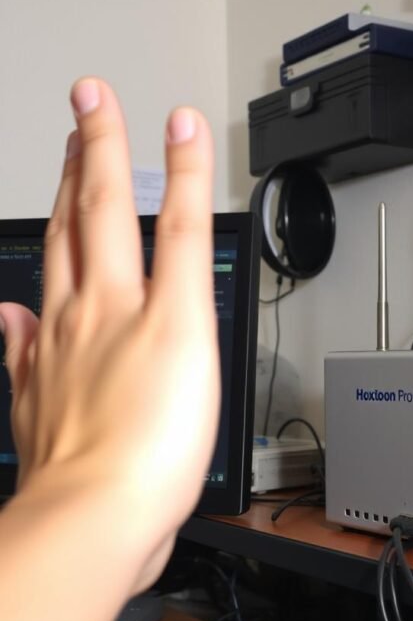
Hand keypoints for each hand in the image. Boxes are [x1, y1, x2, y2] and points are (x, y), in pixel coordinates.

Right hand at [0, 78, 219, 590]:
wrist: (93, 516)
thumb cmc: (73, 487)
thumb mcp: (30, 417)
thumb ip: (20, 361)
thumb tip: (6, 323)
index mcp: (56, 341)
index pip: (58, 261)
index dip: (59, 212)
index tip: (64, 185)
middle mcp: (82, 313)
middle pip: (75, 220)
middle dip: (76, 160)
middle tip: (81, 114)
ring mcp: (124, 307)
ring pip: (112, 209)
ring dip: (108, 149)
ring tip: (106, 104)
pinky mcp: (175, 316)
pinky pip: (181, 230)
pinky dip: (184, 175)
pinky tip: (186, 132)